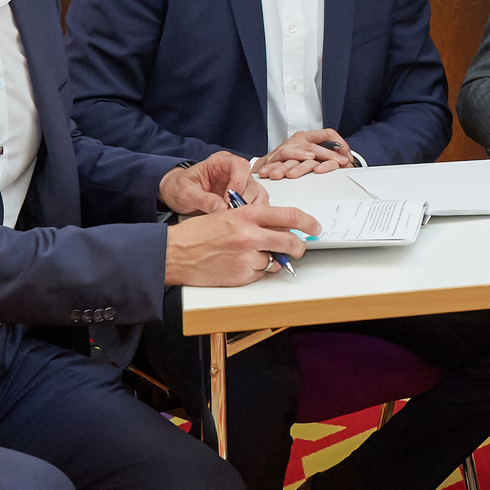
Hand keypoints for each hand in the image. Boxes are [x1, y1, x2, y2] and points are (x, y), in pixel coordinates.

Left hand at [160, 152, 260, 215]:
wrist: (176, 194)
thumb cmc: (180, 188)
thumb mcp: (186, 193)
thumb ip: (203, 199)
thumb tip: (221, 208)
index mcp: (220, 162)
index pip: (240, 166)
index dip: (239, 182)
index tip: (229, 199)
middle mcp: (234, 171)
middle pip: (251, 183)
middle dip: (243, 200)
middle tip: (229, 214)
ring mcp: (241, 184)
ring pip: (258, 194)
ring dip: (249, 209)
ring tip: (233, 218)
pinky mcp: (244, 197)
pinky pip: (257, 204)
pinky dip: (252, 214)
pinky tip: (239, 220)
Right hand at [165, 202, 316, 288]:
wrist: (175, 253)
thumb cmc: (198, 233)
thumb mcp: (228, 214)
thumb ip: (254, 219)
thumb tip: (280, 226)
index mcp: (247, 215)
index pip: (289, 215)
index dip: (308, 222)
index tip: (315, 227)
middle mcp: (250, 235)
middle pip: (291, 242)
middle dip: (299, 247)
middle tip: (297, 248)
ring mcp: (246, 257)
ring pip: (274, 260)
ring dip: (269, 259)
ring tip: (248, 255)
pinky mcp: (242, 275)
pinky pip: (260, 274)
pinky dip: (255, 271)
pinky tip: (239, 264)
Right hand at [255, 128, 353, 178]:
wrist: (264, 166)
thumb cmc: (288, 161)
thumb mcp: (309, 155)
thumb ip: (327, 157)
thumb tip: (348, 162)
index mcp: (308, 137)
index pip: (328, 134)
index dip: (340, 144)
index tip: (348, 158)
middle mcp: (296, 141)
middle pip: (314, 146)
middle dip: (328, 155)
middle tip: (340, 162)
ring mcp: (284, 149)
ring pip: (295, 151)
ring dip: (302, 155)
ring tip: (311, 157)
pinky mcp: (272, 159)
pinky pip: (278, 160)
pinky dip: (281, 163)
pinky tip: (288, 167)